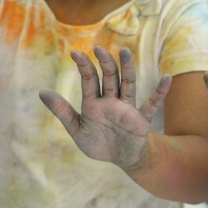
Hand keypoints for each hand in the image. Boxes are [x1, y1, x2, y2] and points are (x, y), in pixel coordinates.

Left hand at [39, 46, 171, 169]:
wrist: (121, 158)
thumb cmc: (99, 142)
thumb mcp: (77, 129)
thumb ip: (62, 111)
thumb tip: (42, 92)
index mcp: (94, 102)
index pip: (89, 80)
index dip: (83, 67)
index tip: (75, 53)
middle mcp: (112, 100)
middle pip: (110, 77)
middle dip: (105, 63)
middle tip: (99, 49)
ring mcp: (128, 108)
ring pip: (128, 84)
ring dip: (127, 68)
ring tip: (125, 51)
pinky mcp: (141, 119)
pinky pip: (152, 103)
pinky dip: (160, 92)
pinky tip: (166, 78)